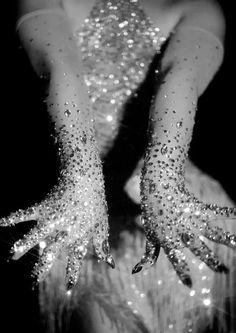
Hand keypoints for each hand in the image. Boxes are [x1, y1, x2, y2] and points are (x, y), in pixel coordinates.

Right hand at [0, 168, 113, 290]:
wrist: (85, 181)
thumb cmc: (95, 204)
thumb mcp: (102, 225)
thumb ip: (102, 245)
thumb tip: (108, 263)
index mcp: (78, 236)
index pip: (75, 260)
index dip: (72, 275)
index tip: (67, 290)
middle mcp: (63, 231)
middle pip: (51, 253)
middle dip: (41, 268)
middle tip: (32, 282)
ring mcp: (52, 219)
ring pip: (35, 235)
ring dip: (23, 245)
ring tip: (12, 256)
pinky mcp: (44, 207)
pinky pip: (26, 213)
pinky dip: (14, 217)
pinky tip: (2, 222)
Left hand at [132, 163, 235, 287]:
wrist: (158, 188)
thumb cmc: (153, 214)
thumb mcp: (150, 235)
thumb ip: (149, 254)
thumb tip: (138, 271)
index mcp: (169, 240)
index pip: (176, 259)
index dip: (182, 272)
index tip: (190, 284)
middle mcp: (183, 232)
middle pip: (200, 249)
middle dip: (212, 261)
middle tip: (223, 271)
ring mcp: (193, 221)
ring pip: (213, 233)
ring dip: (228, 241)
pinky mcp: (200, 209)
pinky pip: (217, 213)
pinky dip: (231, 214)